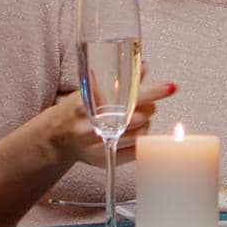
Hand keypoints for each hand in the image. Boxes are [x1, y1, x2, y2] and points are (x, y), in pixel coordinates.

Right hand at [37, 81, 175, 168]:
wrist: (55, 137)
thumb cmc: (77, 109)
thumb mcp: (92, 90)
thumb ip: (120, 81)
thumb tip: (144, 66)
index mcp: (87, 105)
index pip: (127, 98)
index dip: (152, 92)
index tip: (171, 87)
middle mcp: (90, 128)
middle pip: (137, 118)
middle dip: (148, 108)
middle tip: (147, 104)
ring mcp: (97, 147)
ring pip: (139, 135)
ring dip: (145, 123)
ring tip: (137, 116)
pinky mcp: (104, 160)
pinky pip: (135, 150)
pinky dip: (140, 139)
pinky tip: (133, 131)